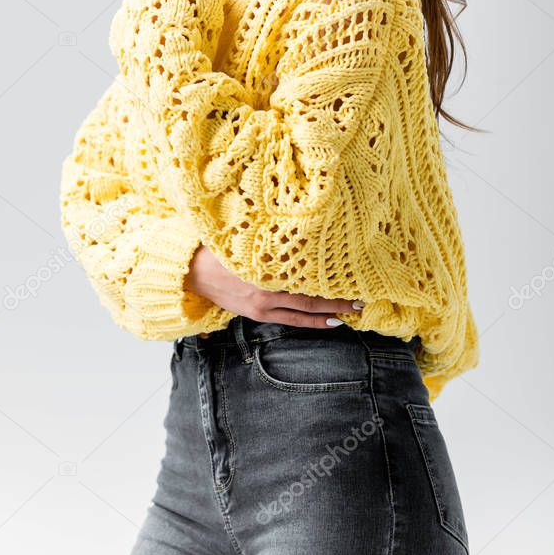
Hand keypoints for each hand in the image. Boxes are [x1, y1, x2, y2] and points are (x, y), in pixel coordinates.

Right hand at [186, 245, 363, 329]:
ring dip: (328, 314)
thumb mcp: (246, 240)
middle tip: (361, 300)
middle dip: (337, 301)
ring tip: (351, 314)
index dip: (329, 279)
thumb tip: (304, 232)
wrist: (192, 271)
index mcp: (264, 269)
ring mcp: (262, 306)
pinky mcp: (257, 314)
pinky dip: (311, 322)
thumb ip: (273, 240)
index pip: (305, 277)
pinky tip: (329, 322)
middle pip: (309, 298)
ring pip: (302, 313)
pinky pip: (290, 321)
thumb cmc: (219, 247)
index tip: (352, 276)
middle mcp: (265, 290)